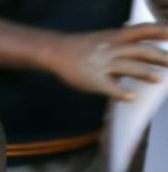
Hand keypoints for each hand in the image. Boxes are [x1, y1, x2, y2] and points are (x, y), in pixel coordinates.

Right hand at [49, 24, 167, 100]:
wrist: (59, 51)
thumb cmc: (84, 46)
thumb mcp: (106, 37)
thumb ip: (123, 40)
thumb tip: (143, 45)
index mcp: (116, 35)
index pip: (143, 30)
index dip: (159, 31)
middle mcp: (112, 47)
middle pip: (141, 50)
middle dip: (159, 57)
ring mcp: (103, 64)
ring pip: (129, 67)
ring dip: (145, 73)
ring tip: (158, 79)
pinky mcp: (93, 80)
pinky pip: (110, 87)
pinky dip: (122, 92)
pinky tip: (131, 97)